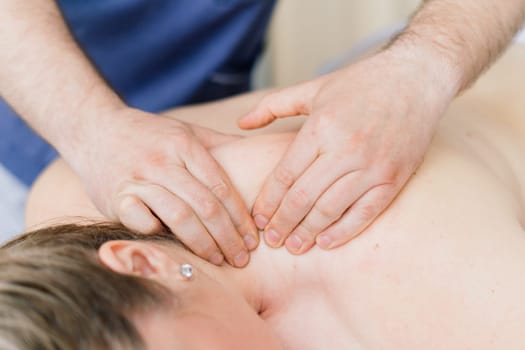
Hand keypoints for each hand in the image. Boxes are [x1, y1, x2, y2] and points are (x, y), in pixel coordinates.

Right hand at [72, 107, 257, 266]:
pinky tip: (175, 248)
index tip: (252, 238)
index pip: (220, 187)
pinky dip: (159, 235)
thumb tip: (255, 153)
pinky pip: (141, 221)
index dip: (240, 216)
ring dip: (202, 243)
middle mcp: (162, 161)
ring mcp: (137, 179)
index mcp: (184, 145)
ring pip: (178, 216)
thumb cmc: (149, 135)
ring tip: (219, 260)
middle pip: (205, 205)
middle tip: (242, 258)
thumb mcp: (186, 130)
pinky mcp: (115, 197)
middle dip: (228, 236)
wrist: (95, 128)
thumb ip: (219, 144)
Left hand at [238, 47, 457, 253]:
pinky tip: (326, 242)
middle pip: (303, 197)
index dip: (268, 201)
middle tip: (270, 241)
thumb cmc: (360, 84)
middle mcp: (345, 148)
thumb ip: (273, 105)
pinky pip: (365, 212)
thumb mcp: (313, 88)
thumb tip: (241, 123)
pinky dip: (344, 231)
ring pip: (331, 209)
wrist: (416, 78)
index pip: (285, 175)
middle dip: (283, 223)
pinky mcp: (394, 178)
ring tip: (293, 246)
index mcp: (321, 127)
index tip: (258, 219)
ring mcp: (372, 165)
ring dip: (308, 232)